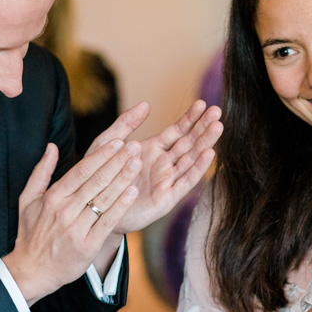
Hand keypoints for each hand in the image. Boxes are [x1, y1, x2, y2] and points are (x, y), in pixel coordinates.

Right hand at [3, 140, 140, 303]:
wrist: (32, 271)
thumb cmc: (32, 233)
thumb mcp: (28, 200)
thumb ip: (41, 172)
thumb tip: (52, 146)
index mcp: (52, 198)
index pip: (81, 171)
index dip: (101, 155)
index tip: (118, 142)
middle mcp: (65, 210)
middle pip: (96, 181)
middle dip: (117, 162)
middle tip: (135, 147)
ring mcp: (77, 228)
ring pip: (104, 199)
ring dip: (123, 179)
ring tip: (137, 163)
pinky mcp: (88, 245)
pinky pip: (108, 221)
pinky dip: (121, 205)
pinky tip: (133, 191)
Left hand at [84, 100, 222, 233]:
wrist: (93, 208)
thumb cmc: (99, 176)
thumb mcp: (108, 143)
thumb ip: (126, 123)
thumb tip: (146, 104)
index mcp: (152, 150)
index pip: (177, 131)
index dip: (190, 119)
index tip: (202, 104)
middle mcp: (164, 165)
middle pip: (189, 143)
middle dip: (203, 127)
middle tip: (218, 111)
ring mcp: (167, 181)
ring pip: (191, 159)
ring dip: (205, 143)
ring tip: (218, 127)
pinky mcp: (167, 198)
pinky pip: (186, 181)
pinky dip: (198, 168)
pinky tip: (208, 153)